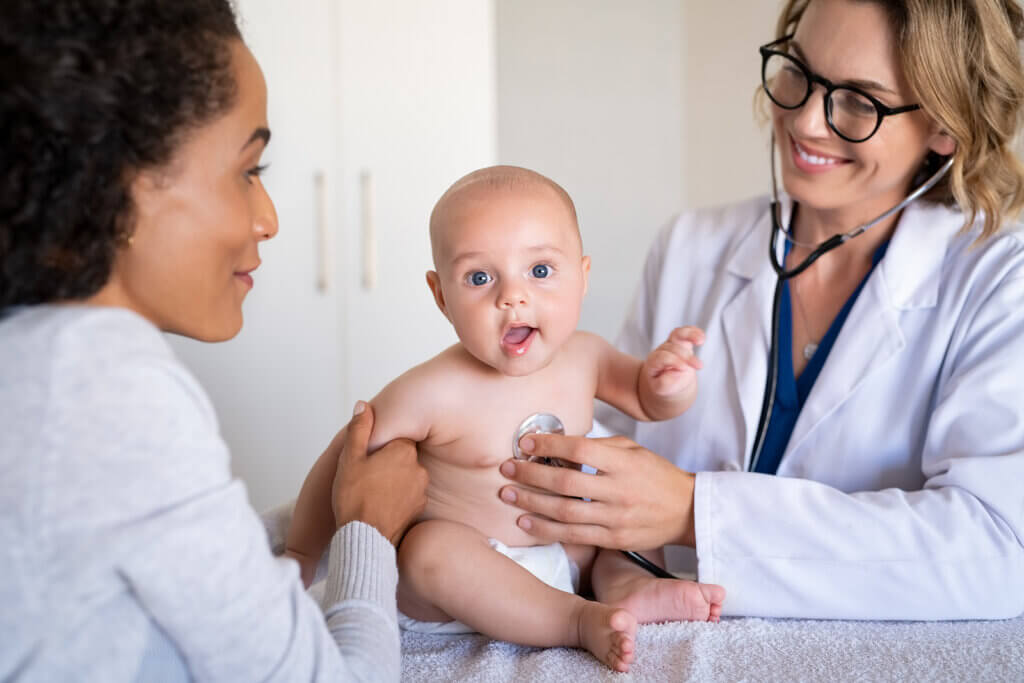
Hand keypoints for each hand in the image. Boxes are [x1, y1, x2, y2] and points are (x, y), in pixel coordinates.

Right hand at [332, 402, 428, 545]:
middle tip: (365, 476)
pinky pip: (407, 496)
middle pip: (401, 457)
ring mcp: (420, 490)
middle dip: (386, 463)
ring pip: (405, 476)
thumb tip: (363, 405)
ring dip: (392, 480)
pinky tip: (379, 505)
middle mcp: (418, 468)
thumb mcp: (351, 458)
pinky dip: (395, 498)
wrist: (365, 538)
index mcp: (404, 451)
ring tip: (370, 492)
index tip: (367, 458)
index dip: (380, 446)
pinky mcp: (418, 509)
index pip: (397, 437)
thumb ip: (359, 429)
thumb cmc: (355, 498)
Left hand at [498, 433, 695, 549]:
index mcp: (625, 462)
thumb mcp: (633, 450)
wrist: (686, 511)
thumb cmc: (655, 475)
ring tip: (508, 494)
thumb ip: (599, 447)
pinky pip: (574, 536)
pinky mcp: (613, 539)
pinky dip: (546, 530)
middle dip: (531, 474)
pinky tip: (525, 522)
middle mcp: (619, 490)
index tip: (526, 442)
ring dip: (531, 503)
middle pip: (566, 481)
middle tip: (506, 468)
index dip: (550, 444)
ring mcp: (616, 518)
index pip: (581, 449)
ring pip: (565, 512)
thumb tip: (558, 443)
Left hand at [642, 326, 703, 398]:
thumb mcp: (661, 388)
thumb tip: (675, 373)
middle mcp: (661, 350)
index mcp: (653, 361)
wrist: (669, 380)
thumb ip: (664, 383)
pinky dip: (694, 332)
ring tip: (701, 340)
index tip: (684, 368)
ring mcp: (671, 344)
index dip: (674, 360)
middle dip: (687, 356)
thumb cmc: (664, 383)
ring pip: (677, 333)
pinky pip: (686, 332)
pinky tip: (702, 337)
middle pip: (672, 348)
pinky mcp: (681, 341)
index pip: (662, 357)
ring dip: (690, 335)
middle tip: (699, 366)